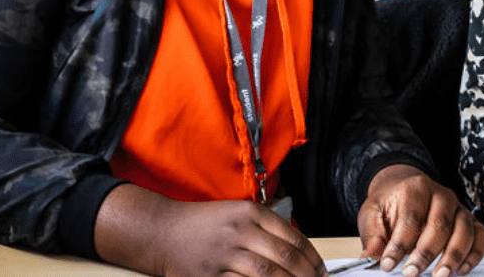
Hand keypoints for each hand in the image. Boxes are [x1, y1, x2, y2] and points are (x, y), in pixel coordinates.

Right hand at [94, 184, 325, 276]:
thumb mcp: (237, 213)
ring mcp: (224, 255)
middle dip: (306, 275)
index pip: (292, 237)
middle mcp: (239, 231)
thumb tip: (298, 249)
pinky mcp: (209, 276)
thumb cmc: (204, 223)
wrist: (163, 231)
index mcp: (250, 213)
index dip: (311, 257)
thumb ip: (266, 226)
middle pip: (284, 257)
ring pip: (266, 274)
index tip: (320, 269)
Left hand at [358, 164, 483, 276]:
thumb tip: (371, 252)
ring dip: (453, 256)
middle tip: (412, 273)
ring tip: (440, 275)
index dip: (399, 244)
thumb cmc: (390, 203)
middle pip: (440, 225)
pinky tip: (462, 270)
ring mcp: (458, 207)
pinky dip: (475, 253)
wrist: (404, 188)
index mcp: (416, 188)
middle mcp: (442, 195)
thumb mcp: (372, 212)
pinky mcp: (469, 219)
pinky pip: (480, 235)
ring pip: (464, 230)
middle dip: (426, 253)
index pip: (411, 218)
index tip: (388, 264)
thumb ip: (372, 232)